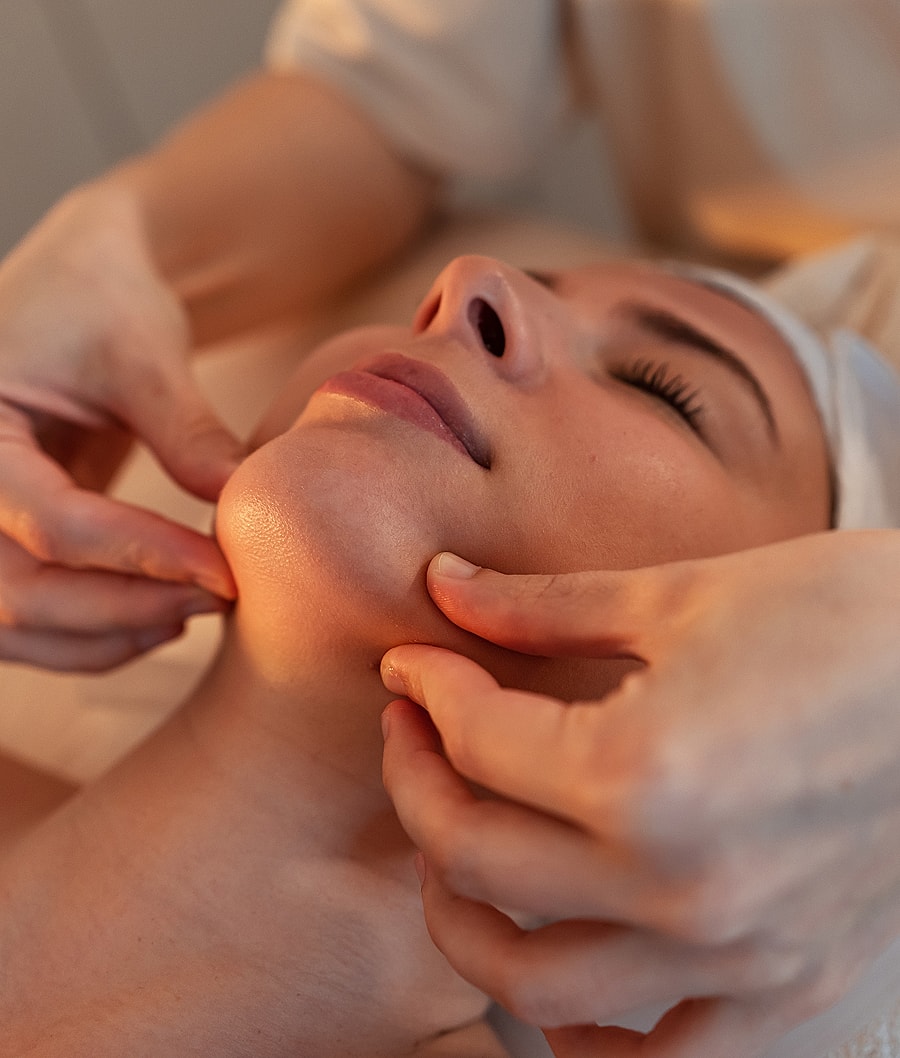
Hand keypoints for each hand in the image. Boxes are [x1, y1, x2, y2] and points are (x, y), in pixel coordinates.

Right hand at [0, 182, 241, 668]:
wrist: (74, 286)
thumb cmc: (100, 296)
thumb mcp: (143, 350)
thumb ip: (186, 431)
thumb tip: (246, 503)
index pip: (51, 523)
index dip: (141, 555)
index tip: (223, 571)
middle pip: (21, 593)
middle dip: (127, 608)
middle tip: (219, 595)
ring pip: (15, 623)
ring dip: (108, 635)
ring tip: (196, 608)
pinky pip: (27, 614)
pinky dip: (89, 631)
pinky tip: (161, 615)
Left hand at [381, 533, 899, 1057]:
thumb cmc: (850, 618)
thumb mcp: (682, 595)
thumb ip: (541, 606)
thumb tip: (443, 587)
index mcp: (645, 772)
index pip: (477, 743)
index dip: (427, 690)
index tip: (415, 665)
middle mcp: (679, 885)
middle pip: (478, 860)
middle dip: (419, 785)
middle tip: (416, 735)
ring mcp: (734, 954)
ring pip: (537, 988)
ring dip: (466, 921)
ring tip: (456, 853)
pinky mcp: (786, 987)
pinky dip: (587, 1037)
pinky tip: (561, 972)